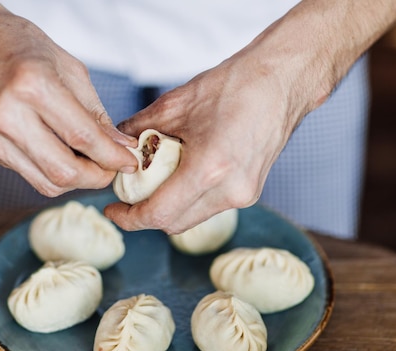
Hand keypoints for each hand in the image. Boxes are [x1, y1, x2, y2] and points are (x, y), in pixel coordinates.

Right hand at [0, 0, 137, 196]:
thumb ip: (95, 112)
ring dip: (77, 181)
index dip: (113, 157)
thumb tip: (120, 147)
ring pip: (47, 182)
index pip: (83, 138)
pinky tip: (66, 157)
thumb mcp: (68, 67)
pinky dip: (55, 174)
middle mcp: (9, 114)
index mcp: (33, 86)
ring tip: (92, 165)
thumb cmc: (19, 45)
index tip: (130, 162)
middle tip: (112, 169)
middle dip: (98, 177)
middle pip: (64, 171)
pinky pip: (31, 175)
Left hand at [104, 52, 296, 233]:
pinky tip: (180, 176)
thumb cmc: (233, 85)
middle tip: (126, 198)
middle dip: (145, 215)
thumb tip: (116, 146)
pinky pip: (209, 207)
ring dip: (168, 207)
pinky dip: (188, 199)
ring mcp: (245, 195)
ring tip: (152, 183)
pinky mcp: (251, 192)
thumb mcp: (175, 103)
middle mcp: (230, 190)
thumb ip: (138, 129)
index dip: (130, 218)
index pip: (159, 214)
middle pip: (174, 224)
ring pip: (192, 218)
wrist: (282, 81)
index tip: (113, 210)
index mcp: (209, 169)